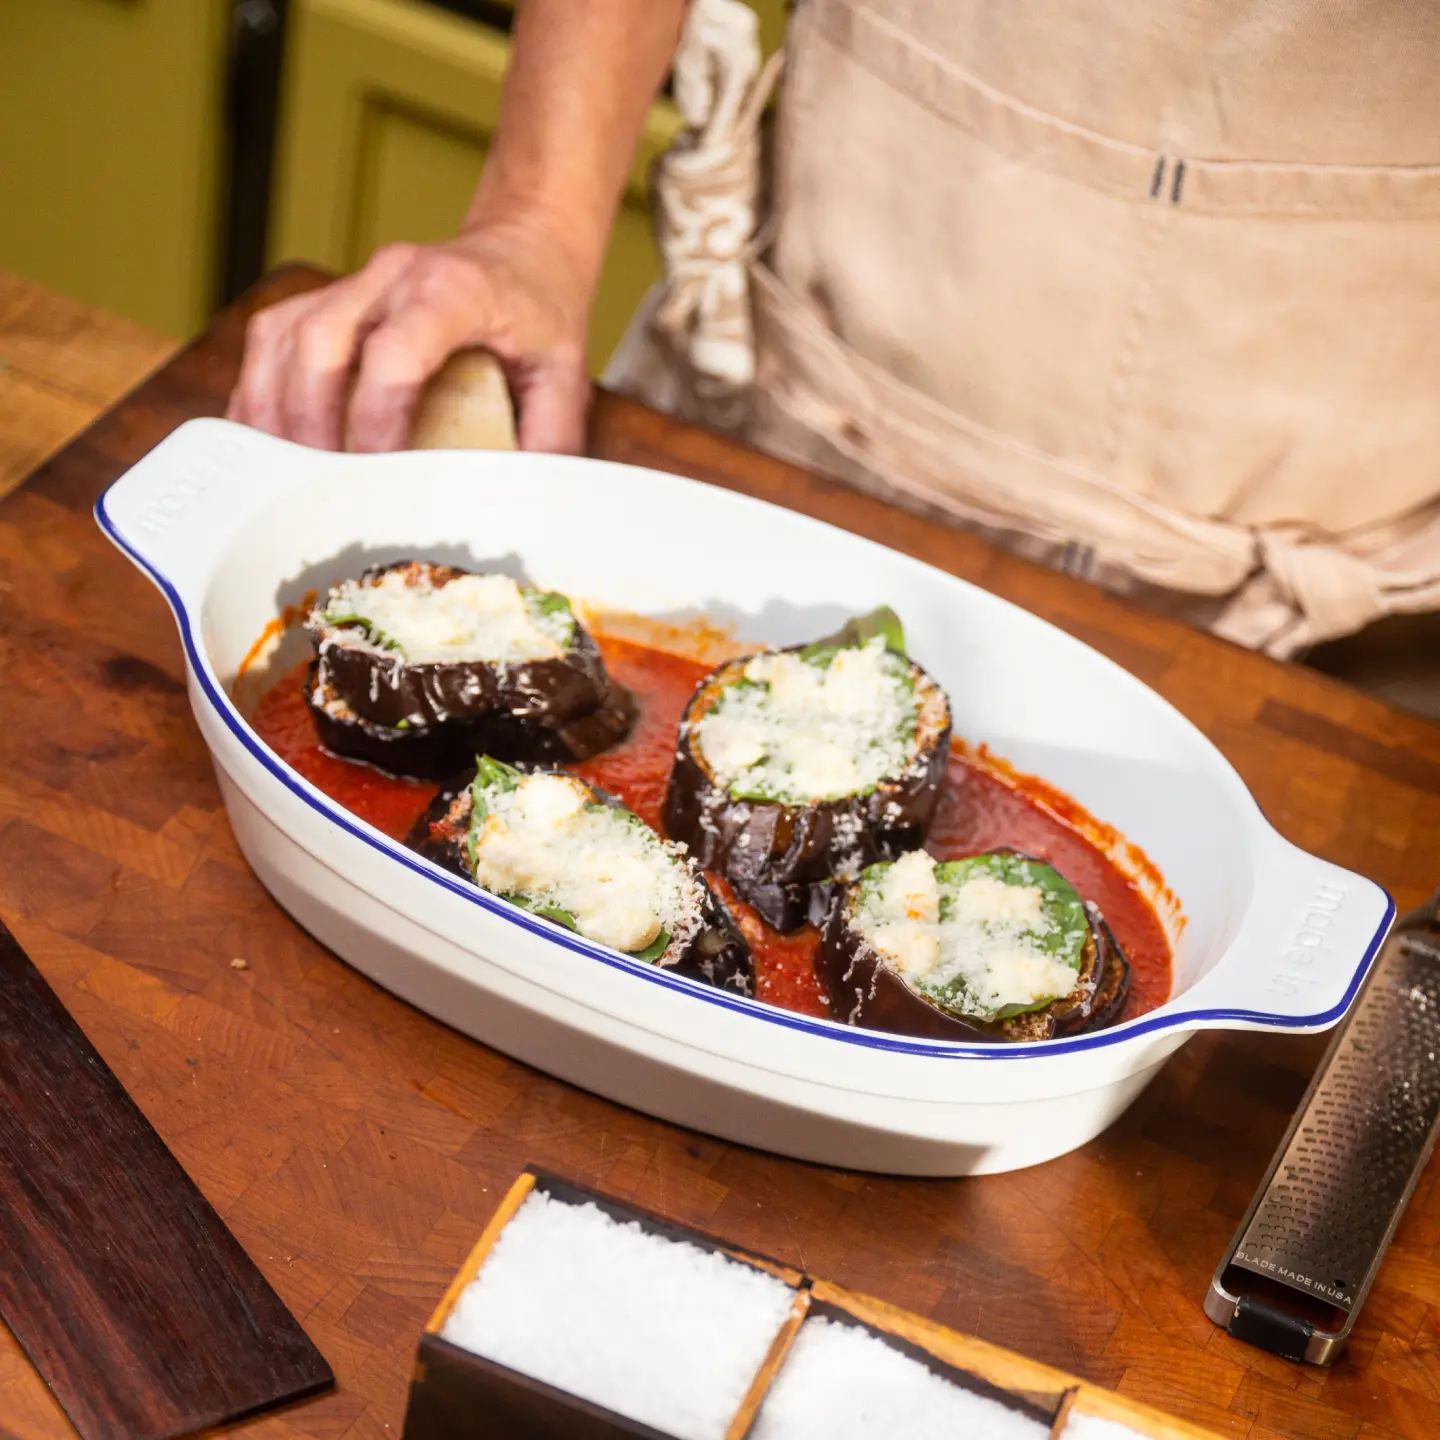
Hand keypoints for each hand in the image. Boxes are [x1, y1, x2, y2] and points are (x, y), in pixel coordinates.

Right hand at [226, 217, 593, 452]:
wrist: (521, 248)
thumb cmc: (538, 311)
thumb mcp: (565, 370)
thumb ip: (552, 434)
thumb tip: (527, 502)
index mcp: (451, 290)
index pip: (396, 350)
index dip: (377, 412)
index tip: (374, 469)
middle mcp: (391, 277)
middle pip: (319, 338)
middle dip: (309, 417)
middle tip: (317, 483)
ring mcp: (352, 284)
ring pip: (282, 335)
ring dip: (272, 408)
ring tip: (280, 473)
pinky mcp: (326, 297)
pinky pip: (270, 338)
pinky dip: (260, 392)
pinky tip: (265, 442)